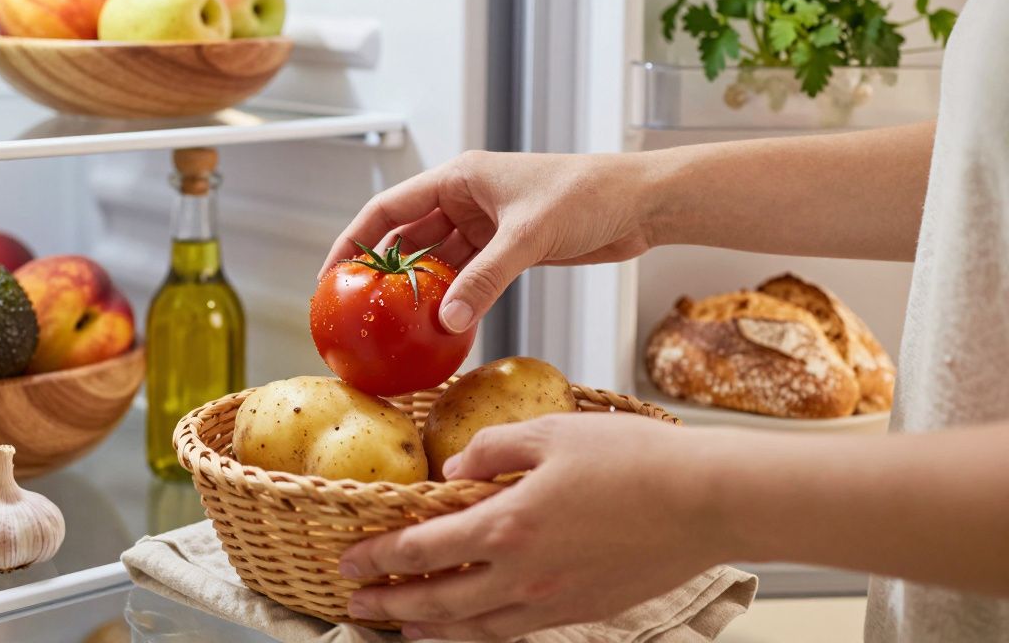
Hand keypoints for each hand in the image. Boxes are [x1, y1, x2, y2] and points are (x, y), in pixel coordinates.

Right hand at [320, 151, 657, 333]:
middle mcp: (465, 200)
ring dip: (419, 292)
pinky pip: (467, 279)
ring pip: (437, 262)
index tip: (330, 275)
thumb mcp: (527, 238)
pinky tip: (438, 328)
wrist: (640, 204)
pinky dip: (453, 301)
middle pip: (406, 238)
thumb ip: (485, 279)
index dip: (354, 240)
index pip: (388, 209)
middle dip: (381, 273)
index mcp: (459, 178)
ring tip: (393, 327)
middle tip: (355, 311)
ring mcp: (485, 227)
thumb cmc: (587, 197)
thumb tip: (445, 322)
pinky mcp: (507, 251)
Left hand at [339, 414, 726, 640]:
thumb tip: (452, 469)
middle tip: (356, 607)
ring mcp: (552, 601)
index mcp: (505, 526)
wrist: (704, 503)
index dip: (379, 558)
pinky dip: (480, 633)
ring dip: (431, 628)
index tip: (350, 561)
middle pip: (437, 602)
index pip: (421, 551)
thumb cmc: (632, 460)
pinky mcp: (582, 610)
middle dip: (390, 605)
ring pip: (474, 628)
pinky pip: (515, 631)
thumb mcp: (550, 432)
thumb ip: (490, 449)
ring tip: (403, 626)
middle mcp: (521, 575)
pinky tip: (473, 625)